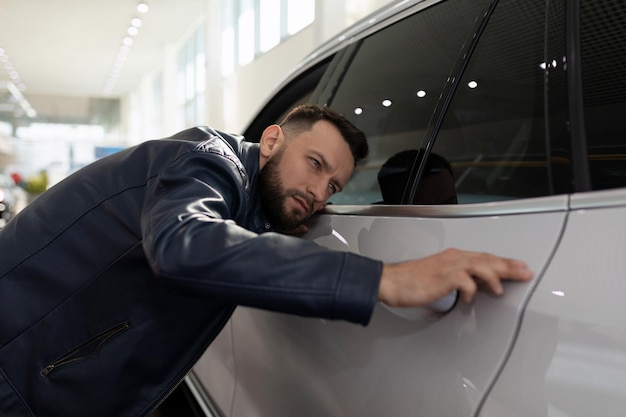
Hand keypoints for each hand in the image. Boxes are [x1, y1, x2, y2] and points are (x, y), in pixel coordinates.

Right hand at [378, 248, 533, 306]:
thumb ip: (457, 279)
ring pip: (481, 266)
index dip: (503, 262)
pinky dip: (472, 290)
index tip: (518, 267)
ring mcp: (449, 266)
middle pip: (487, 259)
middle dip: (508, 266)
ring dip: (494, 277)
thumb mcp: (438, 277)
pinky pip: (466, 282)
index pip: (484, 257)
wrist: (392, 281)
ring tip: (500, 290)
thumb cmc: (411, 281)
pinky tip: (471, 297)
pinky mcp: (444, 277)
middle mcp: (453, 258)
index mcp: (453, 257)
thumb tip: (475, 287)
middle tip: (525, 272)